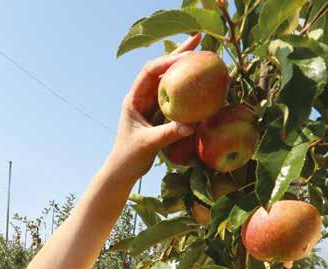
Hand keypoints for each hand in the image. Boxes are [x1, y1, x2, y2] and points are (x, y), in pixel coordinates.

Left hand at [104, 33, 202, 185]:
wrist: (123, 170)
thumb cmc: (129, 157)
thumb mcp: (148, 144)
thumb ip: (168, 134)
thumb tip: (191, 126)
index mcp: (134, 99)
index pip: (149, 72)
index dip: (167, 62)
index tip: (186, 57)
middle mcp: (142, 97)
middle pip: (161, 70)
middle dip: (179, 54)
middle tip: (199, 39)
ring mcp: (151, 104)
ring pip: (169, 81)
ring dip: (185, 67)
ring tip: (203, 53)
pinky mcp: (159, 113)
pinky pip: (175, 96)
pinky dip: (188, 88)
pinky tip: (202, 80)